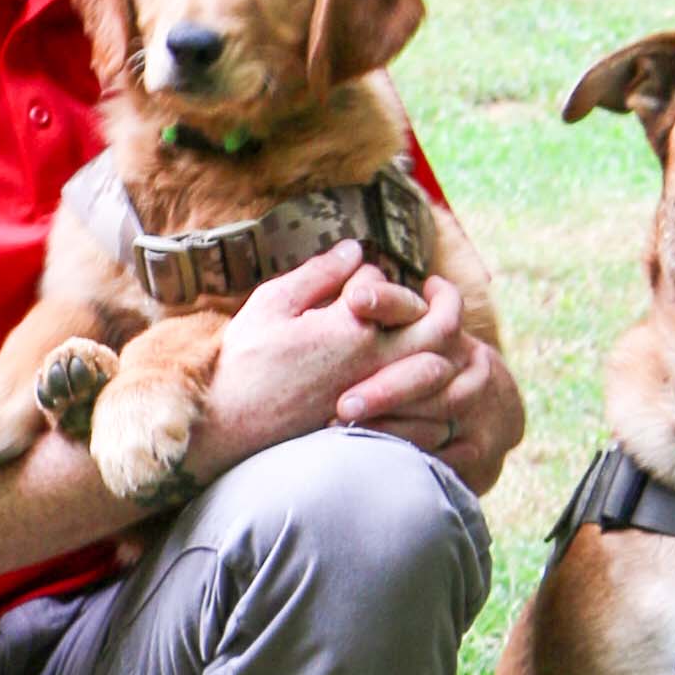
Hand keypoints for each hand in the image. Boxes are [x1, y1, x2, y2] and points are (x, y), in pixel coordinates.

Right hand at [176, 245, 421, 486]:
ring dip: (443, 344)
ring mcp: (378, 396)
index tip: (349, 279)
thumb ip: (319, 274)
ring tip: (431, 329)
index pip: (381, 282)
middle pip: (441, 325)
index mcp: (350, 327)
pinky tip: (417, 371)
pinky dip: (432, 385)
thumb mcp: (272, 304)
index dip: (366, 273)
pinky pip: (427, 405)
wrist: (230, 426)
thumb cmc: (244, 362)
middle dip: (445, 301)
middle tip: (438, 289)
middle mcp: (373, 361)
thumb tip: (355, 248)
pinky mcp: (376, 423)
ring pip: (441, 367)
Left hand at [335, 277, 521, 496]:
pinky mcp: (479, 449)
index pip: (421, 306)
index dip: (390, 301)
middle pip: (430, 371)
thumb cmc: (429, 362)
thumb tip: (348, 256)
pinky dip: (410, 453)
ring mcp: (477, 406)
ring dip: (390, 424)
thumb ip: (385, 302)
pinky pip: (446, 454)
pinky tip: (376, 458)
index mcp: (446, 329)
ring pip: (437, 414)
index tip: (355, 298)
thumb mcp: (416, 327)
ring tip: (345, 430)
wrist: (492, 413)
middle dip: (386, 387)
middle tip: (343, 403)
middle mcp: (467, 363)